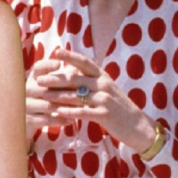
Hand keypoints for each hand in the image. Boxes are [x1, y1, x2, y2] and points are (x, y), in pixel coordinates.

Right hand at [25, 58, 73, 148]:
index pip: (38, 68)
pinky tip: (71, 120)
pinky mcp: (28, 120)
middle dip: (64, 90)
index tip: (59, 64)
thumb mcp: (45, 86)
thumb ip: (59, 78)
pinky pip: (46, 120)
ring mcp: (25, 105)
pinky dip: (60, 120)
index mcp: (31, 79)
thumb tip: (78, 68)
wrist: (22, 120)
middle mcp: (25, 90)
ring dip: (65, 107)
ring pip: (48, 105)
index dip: (47, 65)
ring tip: (80, 107)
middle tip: (81, 92)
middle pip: (46, 88)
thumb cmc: (40, 100)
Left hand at [36, 49, 155, 152]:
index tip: (55, 51)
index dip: (70, 56)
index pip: (85, 63)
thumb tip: (69, 72)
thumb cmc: (118, 107)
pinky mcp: (105, 115)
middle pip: (76, 79)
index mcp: (103, 76)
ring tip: (44, 96)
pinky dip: (70, 112)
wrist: (138, 127)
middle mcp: (104, 85)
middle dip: (56, 79)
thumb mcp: (106, 89)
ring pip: (77, 96)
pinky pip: (83, 112)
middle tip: (39, 80)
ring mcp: (105, 100)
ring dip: (58, 96)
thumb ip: (90, 81)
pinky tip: (57, 112)